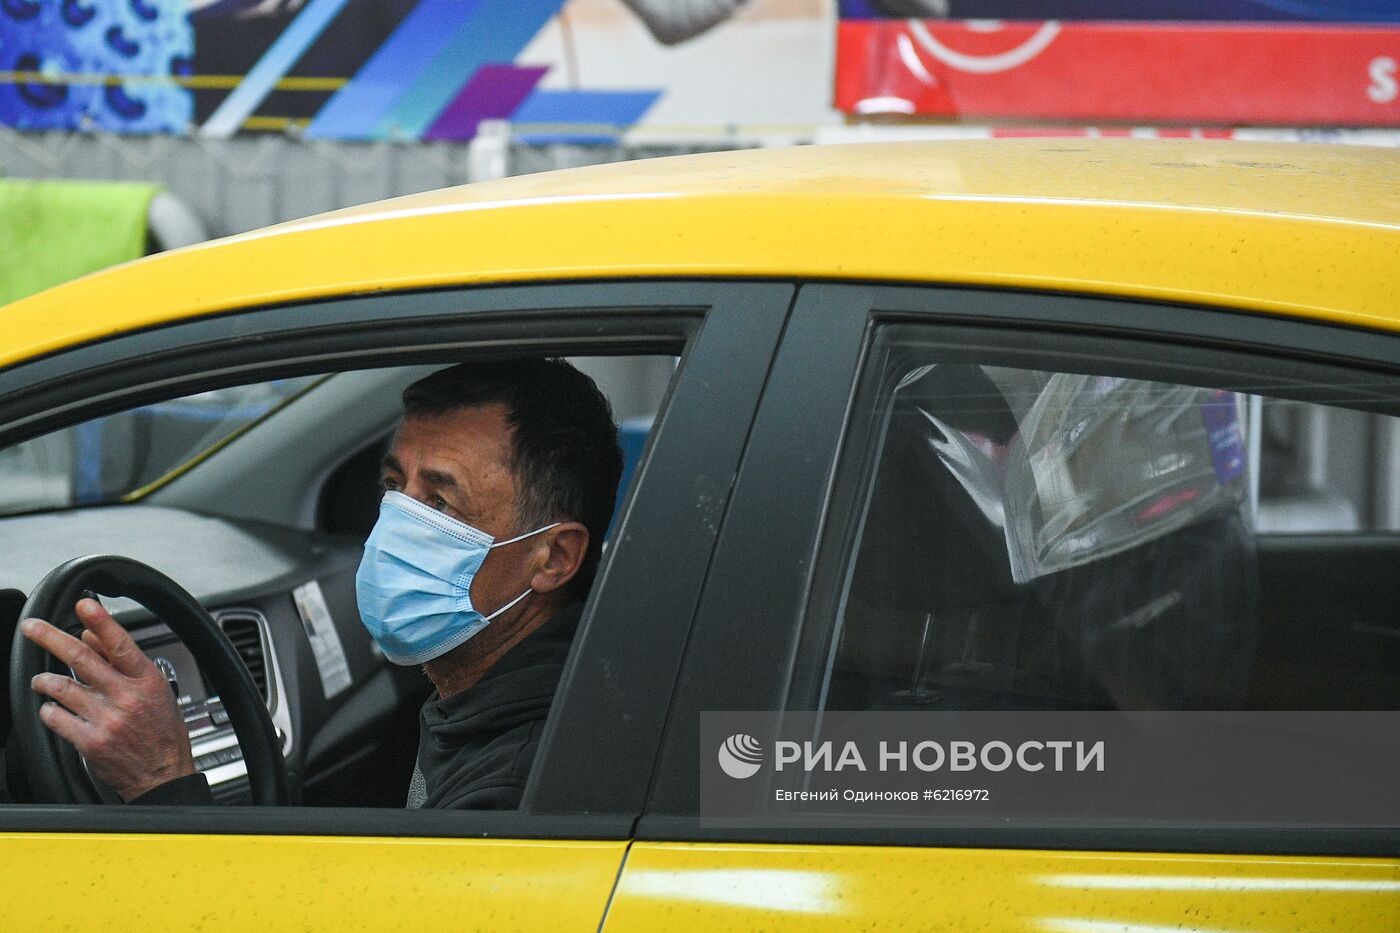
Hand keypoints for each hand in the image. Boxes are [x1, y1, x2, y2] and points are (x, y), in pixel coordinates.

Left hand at [20, 598, 194, 800]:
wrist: (162, 774)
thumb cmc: (161, 731)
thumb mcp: (154, 689)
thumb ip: (122, 661)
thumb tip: (92, 635)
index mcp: (146, 681)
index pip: (121, 645)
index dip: (101, 622)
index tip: (84, 605)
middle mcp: (126, 698)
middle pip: (81, 659)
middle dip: (51, 638)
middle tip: (32, 628)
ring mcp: (106, 720)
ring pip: (60, 688)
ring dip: (44, 681)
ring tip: (42, 681)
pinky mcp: (89, 741)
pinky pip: (55, 717)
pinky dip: (49, 711)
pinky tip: (55, 710)